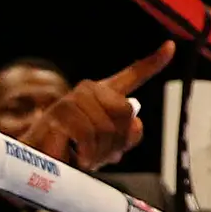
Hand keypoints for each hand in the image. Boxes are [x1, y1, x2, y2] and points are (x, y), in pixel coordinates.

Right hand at [27, 43, 172, 170]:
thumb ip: (127, 135)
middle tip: (98, 155)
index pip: (132, 76)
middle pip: (126, 112)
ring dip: (98, 153)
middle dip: (116, 142)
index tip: (171, 47)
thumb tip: (135, 123)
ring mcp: (73, 99)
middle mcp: (88, 91)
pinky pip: (88, 135)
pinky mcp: (59, 114)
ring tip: (83, 158)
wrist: (39, 164)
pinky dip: (86, 153)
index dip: (153, 62)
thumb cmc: (73, 152)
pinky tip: (76, 158)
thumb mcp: (107, 147)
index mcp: (103, 96)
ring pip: (107, 128)